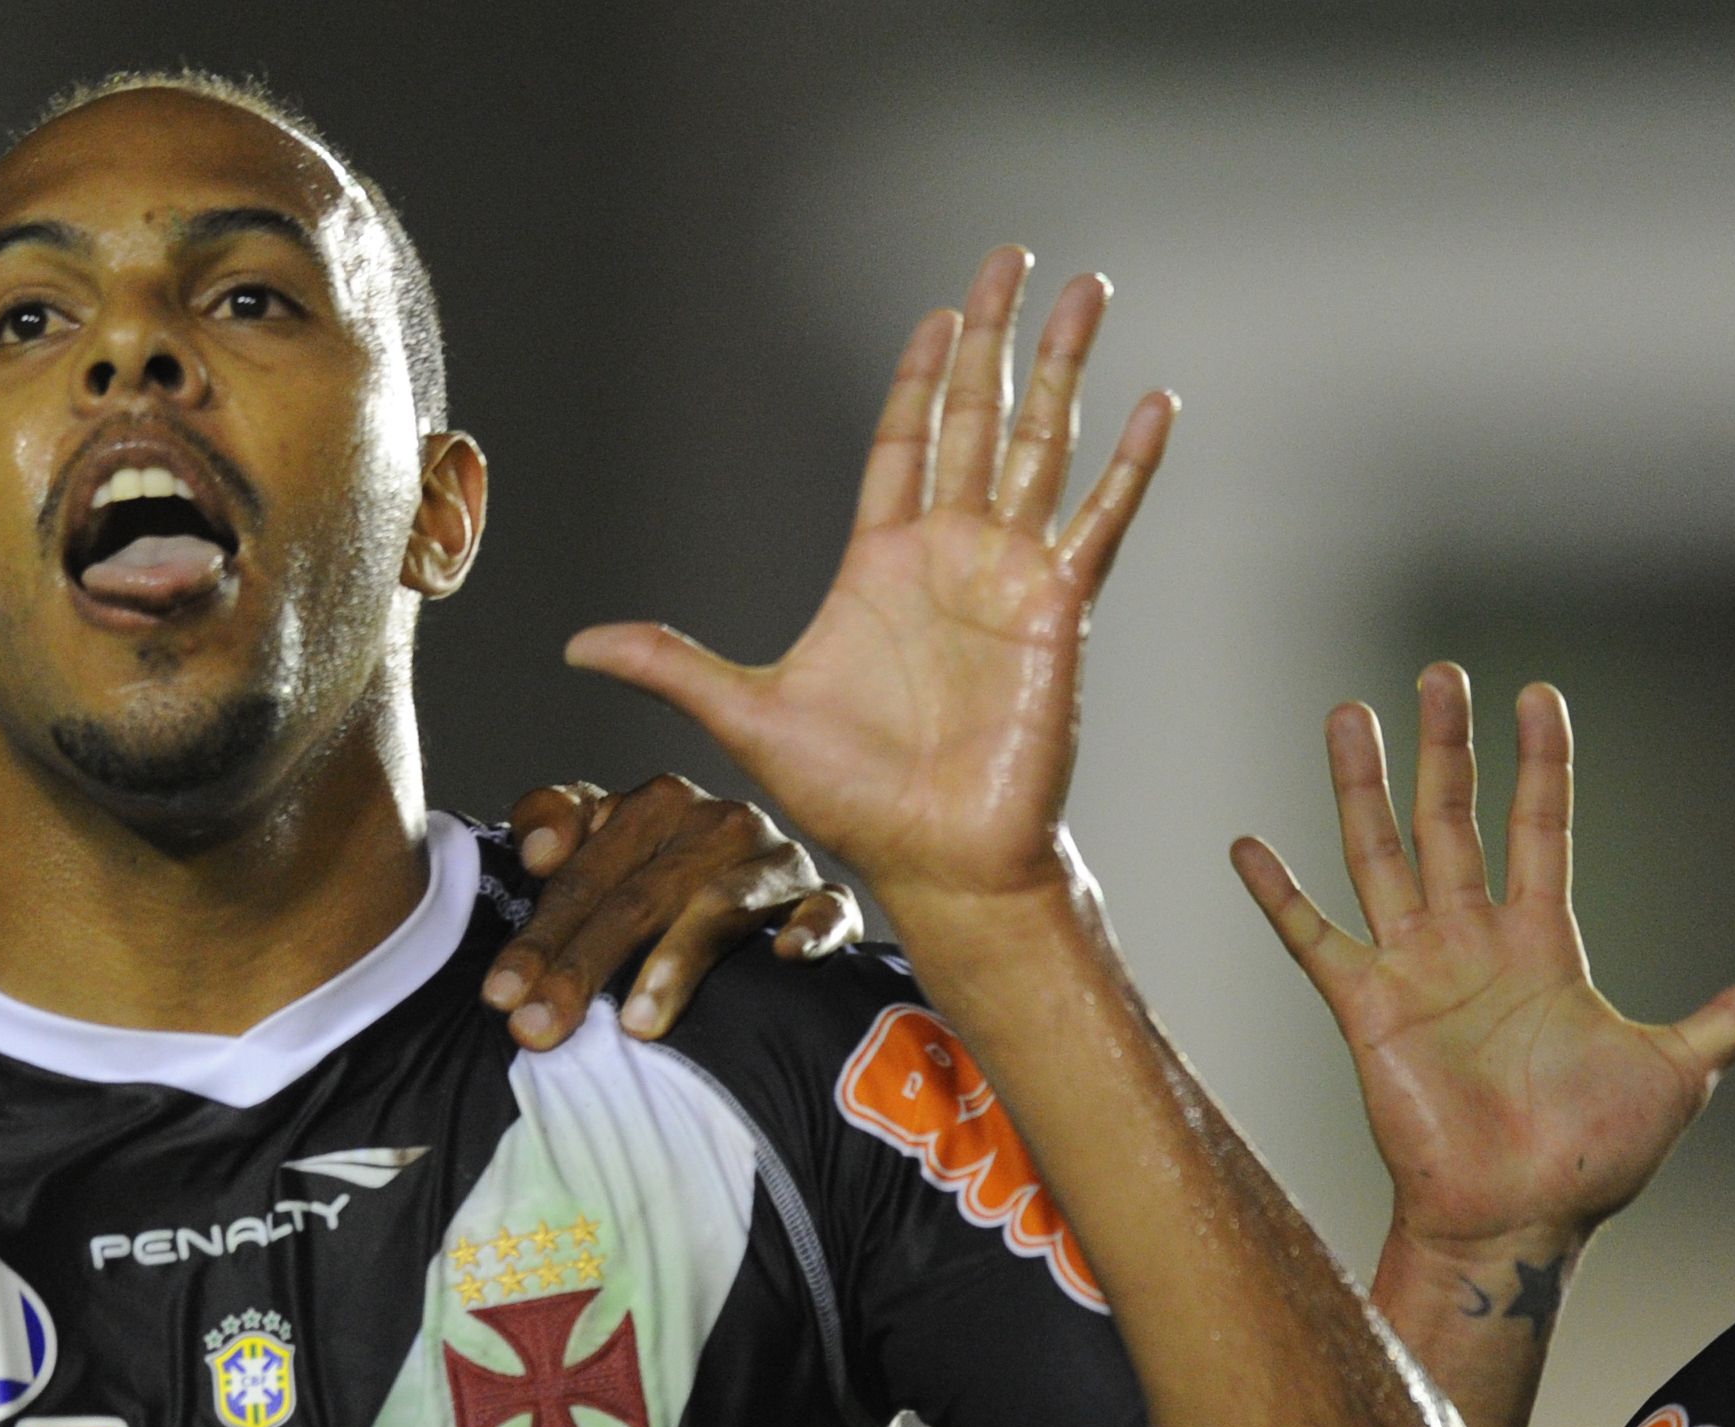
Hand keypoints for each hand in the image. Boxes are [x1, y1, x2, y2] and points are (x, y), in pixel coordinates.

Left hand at [486, 775, 862, 1044]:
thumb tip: (538, 851)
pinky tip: (786, 958)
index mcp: (658, 803)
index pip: (585, 873)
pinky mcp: (826, 897)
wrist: (764, 880)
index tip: (500, 998)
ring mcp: (775, 860)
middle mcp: (718, 822)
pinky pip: (828, 908)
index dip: (539, 936)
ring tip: (637, 1023)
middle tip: (542, 1029)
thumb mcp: (602, 843)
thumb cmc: (663, 873)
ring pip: (720, 906)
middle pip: (640, 897)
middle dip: (584, 966)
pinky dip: (811, 928)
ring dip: (677, 963)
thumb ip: (553, 821)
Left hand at [565, 248, 1172, 917]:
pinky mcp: (1061, 610)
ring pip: (1042, 445)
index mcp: (882, 564)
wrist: (939, 860)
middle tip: (1008, 259)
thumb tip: (578, 644)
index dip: (920, 375)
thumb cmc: (854, 799)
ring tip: (1086, 290)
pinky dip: (1132, 465)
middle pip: (975, 416)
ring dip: (1063, 368)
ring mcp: (1011, 577)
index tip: (939, 314)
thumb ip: (672, 666)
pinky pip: (1100, 521)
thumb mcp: (747, 716)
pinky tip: (1156, 405)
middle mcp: (953, 555)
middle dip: (993, 335)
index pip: (905, 441)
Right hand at [1236, 674, 1734, 1260]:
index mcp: (1542, 946)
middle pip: (1454, 820)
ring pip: (1383, 856)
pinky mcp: (1366, 1012)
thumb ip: (1723, 1026)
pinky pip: (1313, 940)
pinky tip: (1247, 844)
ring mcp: (1415, 973)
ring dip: (1364, 786)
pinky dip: (1278, 895)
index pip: (1541, 830)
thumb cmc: (1591, 1160)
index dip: (1540, 764)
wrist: (1519, 1224)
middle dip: (1448, 747)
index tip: (1536, 693)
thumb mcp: (1676, 1076)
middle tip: (1440, 674)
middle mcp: (1472, 945)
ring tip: (1349, 714)